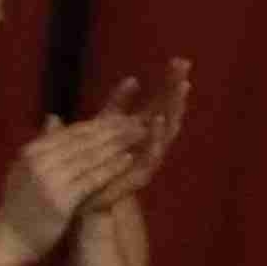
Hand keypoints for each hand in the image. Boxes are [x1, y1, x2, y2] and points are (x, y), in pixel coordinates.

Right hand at [0, 101, 155, 265]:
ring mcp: (51, 179)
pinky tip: (129, 159)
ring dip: (119, 143)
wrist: (6, 241)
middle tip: (139, 121)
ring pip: (92, 156)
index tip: (124, 116)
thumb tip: (54, 117)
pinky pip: (92, 178)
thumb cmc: (18, 206)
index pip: (74, 131)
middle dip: (115, 128)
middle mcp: (41, 160)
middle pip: (86, 139)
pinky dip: (112, 167)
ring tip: (140, 134)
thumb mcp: (24, 169)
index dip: (102, 122)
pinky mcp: (62, 199)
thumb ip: (42, 144)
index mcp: (32, 150)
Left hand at [92, 59, 190, 208]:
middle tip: (184, 65)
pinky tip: (156, 119)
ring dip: (173, 107)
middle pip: (168, 110)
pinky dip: (156, 136)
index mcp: (139, 130)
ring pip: (167, 128)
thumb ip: (113, 107)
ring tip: (180, 86)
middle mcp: (148, 142)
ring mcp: (147, 157)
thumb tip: (126, 80)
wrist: (82, 205)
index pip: (159, 101)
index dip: (168, 82)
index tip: (179, 60)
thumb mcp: (96, 132)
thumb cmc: (88, 169)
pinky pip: (151, 153)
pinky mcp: (140, 174)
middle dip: (176, 88)